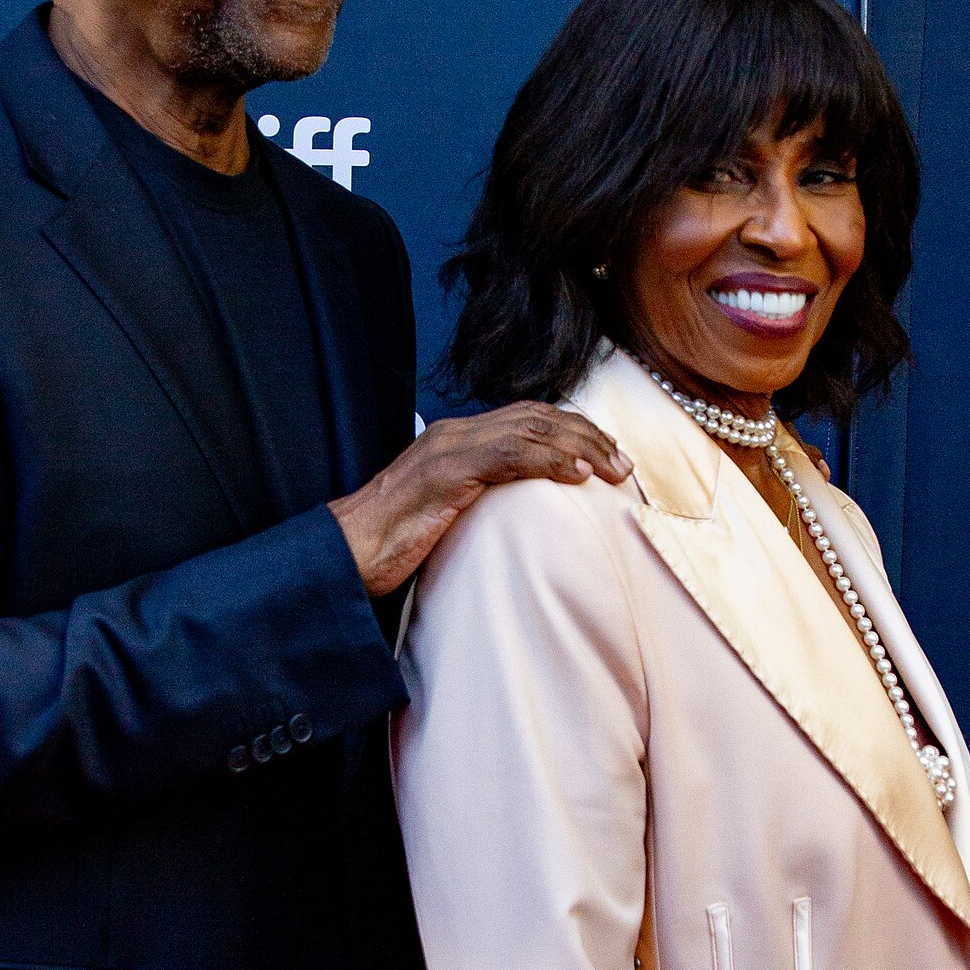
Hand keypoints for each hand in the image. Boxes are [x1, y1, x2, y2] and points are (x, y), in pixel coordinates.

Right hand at [329, 407, 632, 595]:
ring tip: (613, 470)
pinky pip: (508, 455)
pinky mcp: (445, 473)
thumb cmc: (391, 543)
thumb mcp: (447, 513)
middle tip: (623, 464)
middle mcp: (455, 433)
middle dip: (587, 436)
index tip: (608, 456)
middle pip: (537, 417)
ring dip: (579, 448)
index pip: (527, 418)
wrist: (346, 552)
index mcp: (456, 440)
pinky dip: (548, 462)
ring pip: (529, 430)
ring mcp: (449, 449)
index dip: (573, 432)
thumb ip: (481, 497)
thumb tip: (523, 511)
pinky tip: (576, 476)